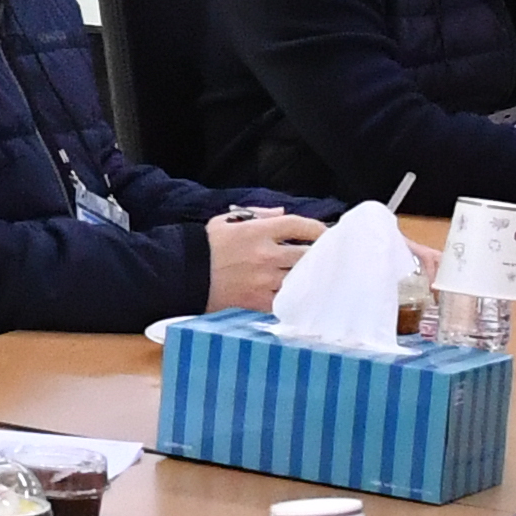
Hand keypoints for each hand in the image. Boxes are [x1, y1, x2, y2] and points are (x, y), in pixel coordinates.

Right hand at [204, 208, 324, 315]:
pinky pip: (286, 300)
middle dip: (321, 253)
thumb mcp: (227, 221)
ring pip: (300, 278)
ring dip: (312, 276)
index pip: (298, 224)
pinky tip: (301, 294)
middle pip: (306, 253)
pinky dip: (295, 297)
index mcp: (257, 232)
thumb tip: (283, 214)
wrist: (185, 275)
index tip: (326, 231)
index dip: (317, 227)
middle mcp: (264, 255)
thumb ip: (258, 215)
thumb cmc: (206, 247)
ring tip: (321, 275)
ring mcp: (263, 280)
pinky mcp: (258, 301)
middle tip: (330, 255)